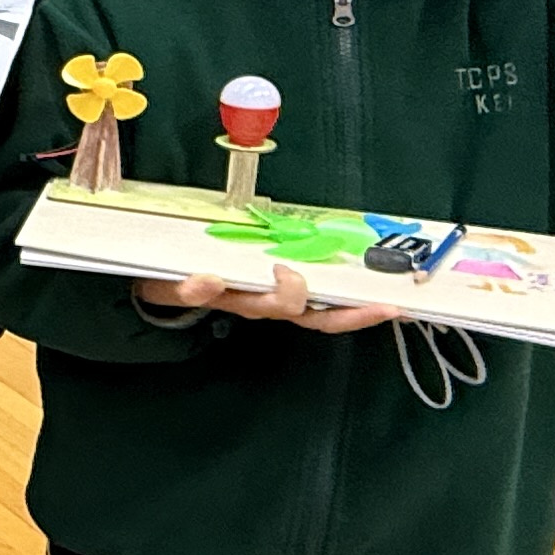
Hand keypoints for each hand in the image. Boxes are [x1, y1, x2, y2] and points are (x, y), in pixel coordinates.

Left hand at [133, 265, 402, 336]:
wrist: (161, 280)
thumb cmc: (218, 268)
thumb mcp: (252, 260)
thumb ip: (280, 248)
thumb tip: (318, 240)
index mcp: (280, 295)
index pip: (328, 310)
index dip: (360, 313)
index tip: (394, 306)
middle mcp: (261, 303)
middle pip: (304, 313)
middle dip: (331, 308)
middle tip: (339, 289)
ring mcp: (229, 299)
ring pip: (260, 306)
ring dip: (278, 294)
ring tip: (284, 273)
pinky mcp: (190, 293)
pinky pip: (194, 294)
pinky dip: (200, 287)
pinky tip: (205, 277)